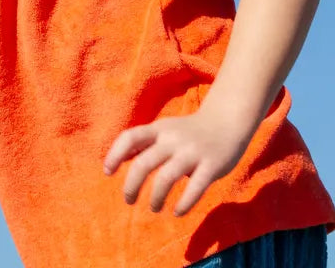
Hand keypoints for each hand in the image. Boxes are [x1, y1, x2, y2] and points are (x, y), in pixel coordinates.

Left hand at [103, 109, 249, 216]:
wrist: (227, 122)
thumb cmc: (189, 131)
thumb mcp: (164, 130)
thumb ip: (145, 142)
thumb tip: (118, 158)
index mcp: (158, 129)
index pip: (129, 137)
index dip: (115, 154)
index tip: (107, 172)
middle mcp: (172, 139)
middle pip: (143, 163)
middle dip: (131, 186)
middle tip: (129, 200)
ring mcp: (192, 152)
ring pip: (166, 178)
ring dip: (156, 198)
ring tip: (154, 208)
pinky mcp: (211, 166)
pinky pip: (195, 188)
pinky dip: (183, 204)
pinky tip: (177, 212)